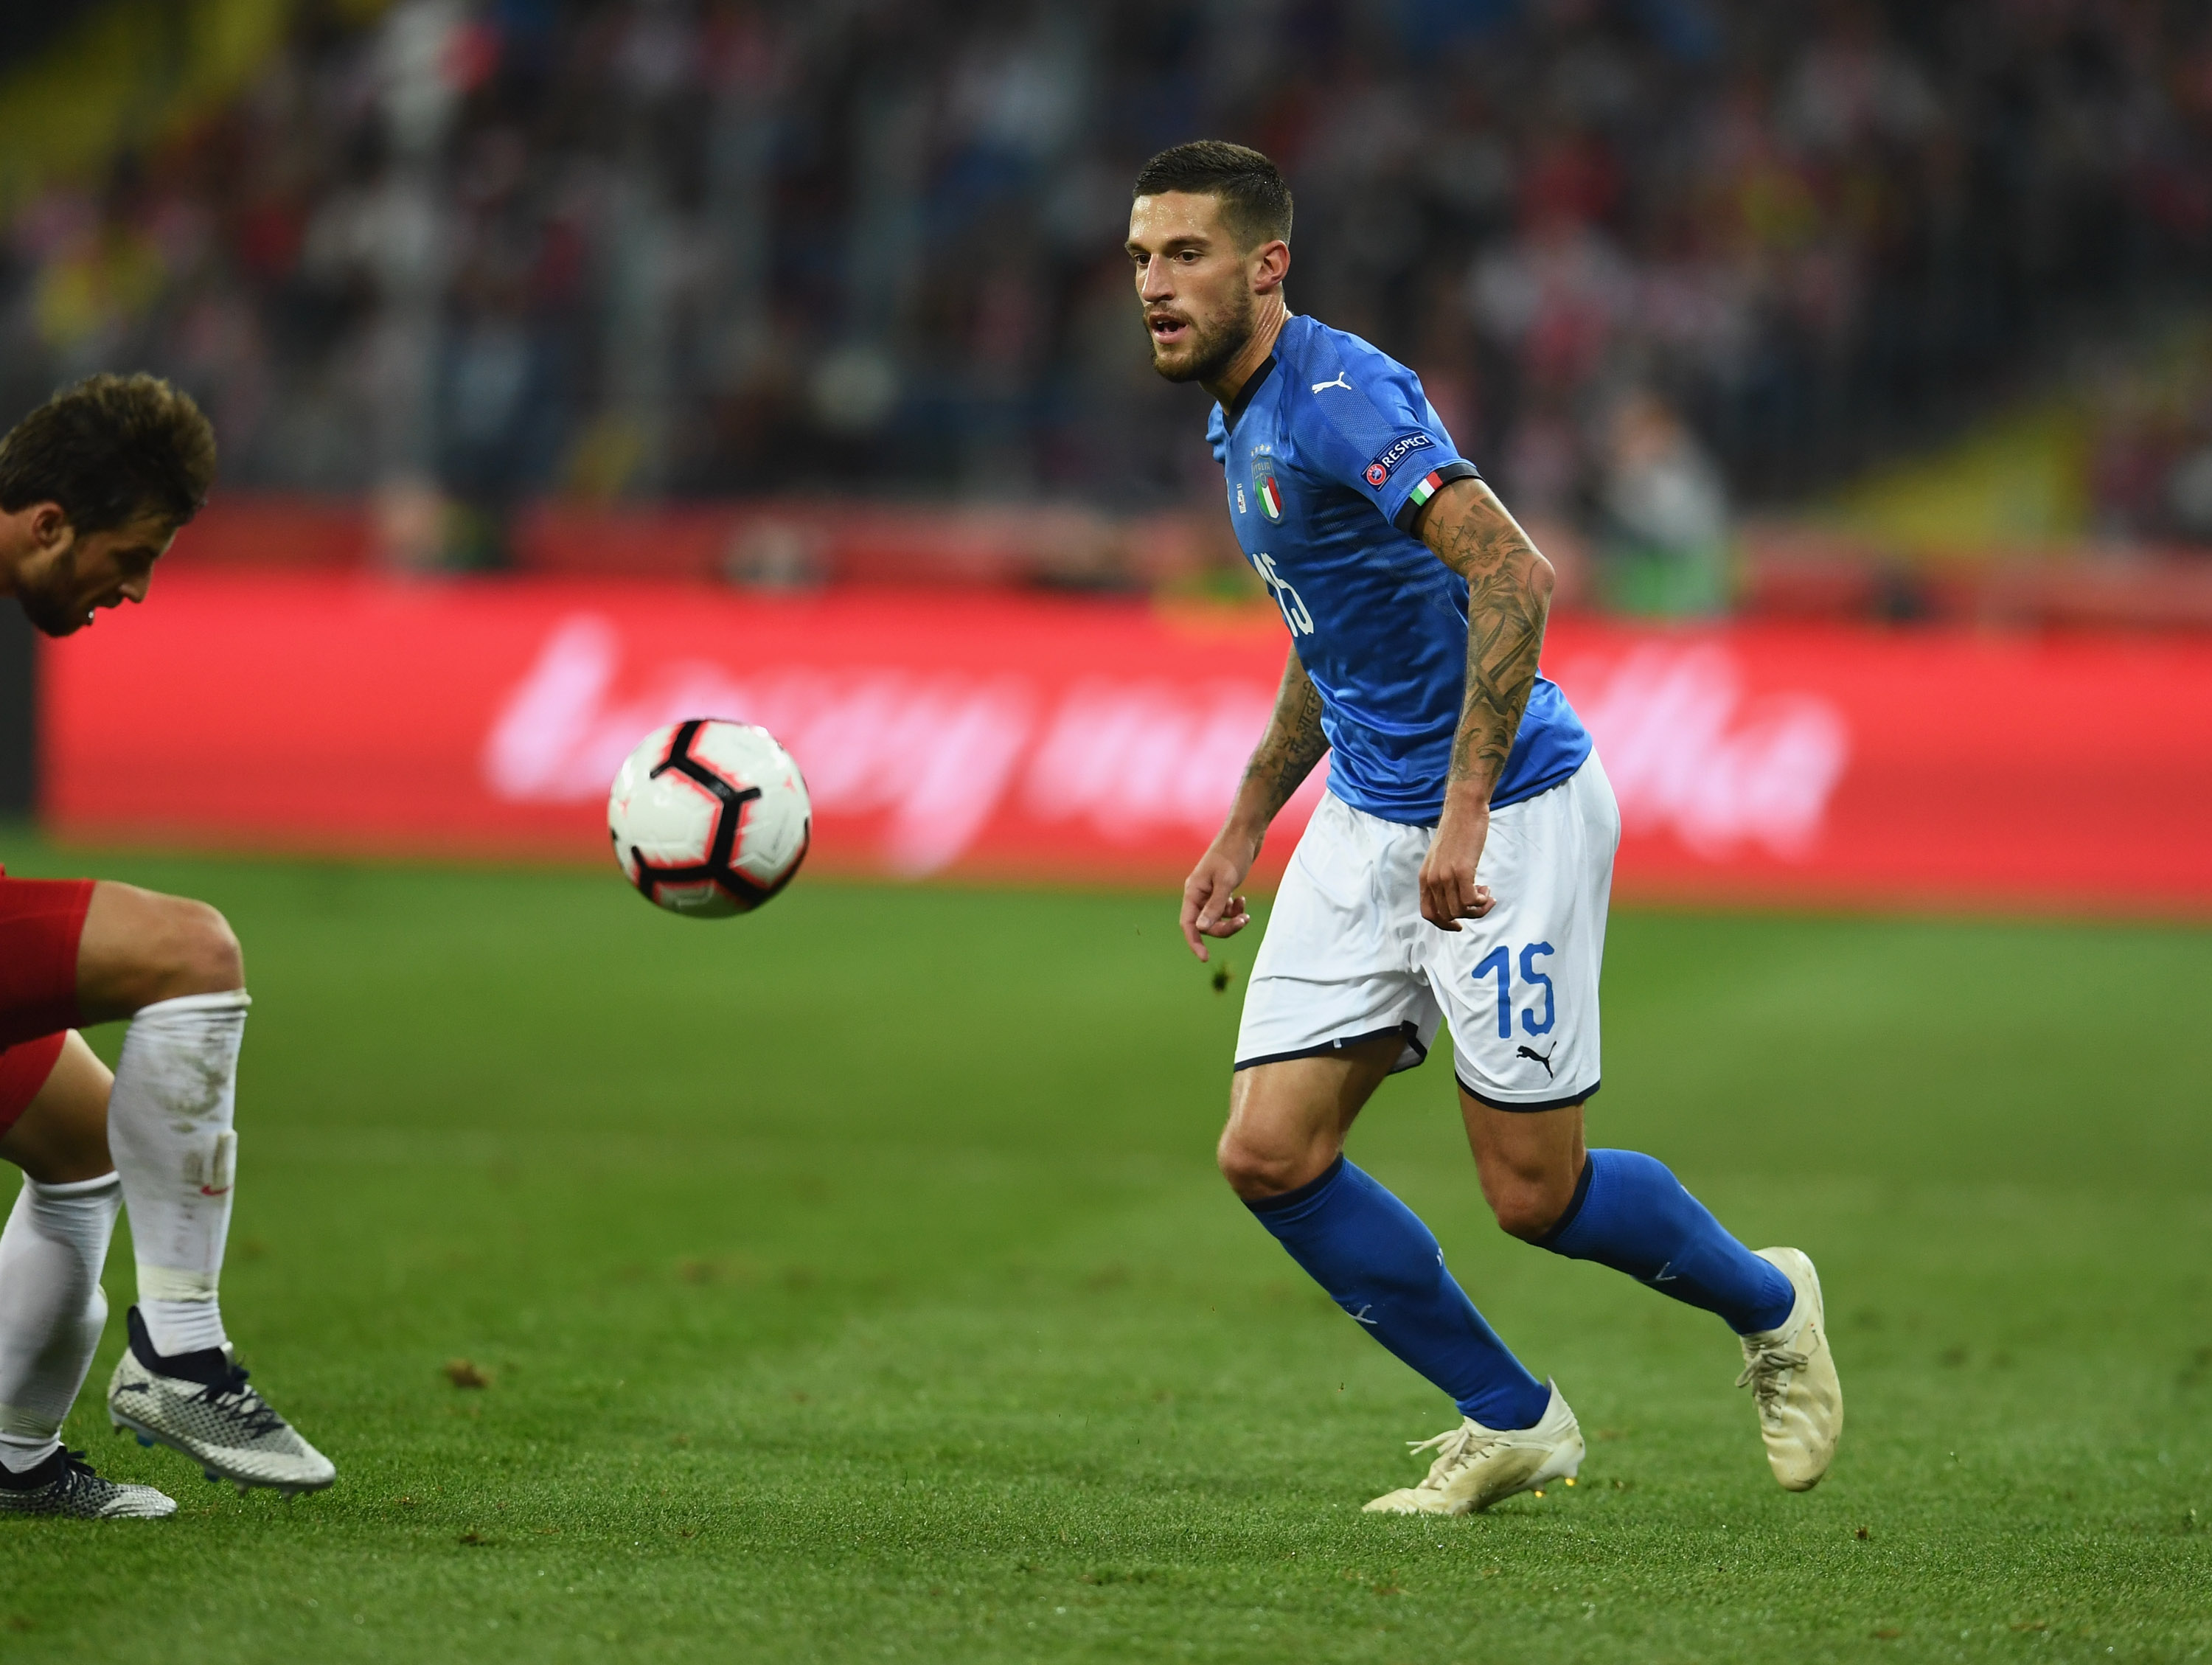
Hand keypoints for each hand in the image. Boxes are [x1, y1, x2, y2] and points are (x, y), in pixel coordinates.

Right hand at [1180, 836, 1255, 960]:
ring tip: (1246, 915)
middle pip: (1206, 924)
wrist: (1245, 832)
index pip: (1188, 924)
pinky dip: (1235, 910)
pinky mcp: (1222, 888)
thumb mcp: (1226, 882)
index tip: (1205, 958)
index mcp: (1193, 891)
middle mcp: (1198, 893)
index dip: (1195, 942)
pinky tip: (1243, 900)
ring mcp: (1210, 891)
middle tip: (1243, 923)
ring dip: (1231, 920)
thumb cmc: (1233, 854)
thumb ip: (1214, 907)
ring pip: (1216, 918)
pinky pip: (1224, 909)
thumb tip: (1201, 929)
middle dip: (1224, 928)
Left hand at [1419, 793, 1493, 930]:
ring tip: (1487, 894)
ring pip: (1460, 911)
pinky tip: (1487, 890)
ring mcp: (1445, 876)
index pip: (1429, 913)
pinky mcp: (1461, 871)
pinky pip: (1470, 901)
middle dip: (1468, 915)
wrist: (1464, 809)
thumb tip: (1456, 897)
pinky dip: (1481, 902)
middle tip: (1482, 902)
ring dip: (1478, 908)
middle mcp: (1431, 880)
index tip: (1460, 925)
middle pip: (1447, 915)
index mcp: (1424, 877)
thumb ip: (1443, 877)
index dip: (1444, 924)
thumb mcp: (1441, 858)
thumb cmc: (1457, 831)